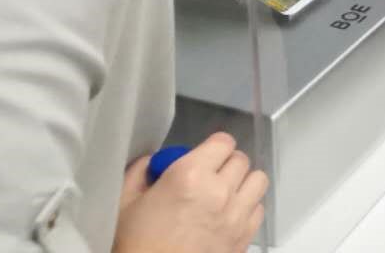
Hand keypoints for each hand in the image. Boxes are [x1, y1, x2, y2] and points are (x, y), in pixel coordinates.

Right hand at [114, 133, 267, 252]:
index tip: (203, 157)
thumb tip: (154, 162)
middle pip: (241, 160)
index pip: (223, 141)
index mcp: (190, 174)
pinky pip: (259, 209)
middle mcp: (220, 190)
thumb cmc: (136, 244)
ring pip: (257, 180)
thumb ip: (141, 172)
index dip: (213, 147)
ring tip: (226, 194)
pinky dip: (248, 208)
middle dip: (226, 164)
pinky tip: (230, 216)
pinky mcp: (244, 237)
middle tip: (210, 177)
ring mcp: (236, 214)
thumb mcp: (125, 203)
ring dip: (243, 183)